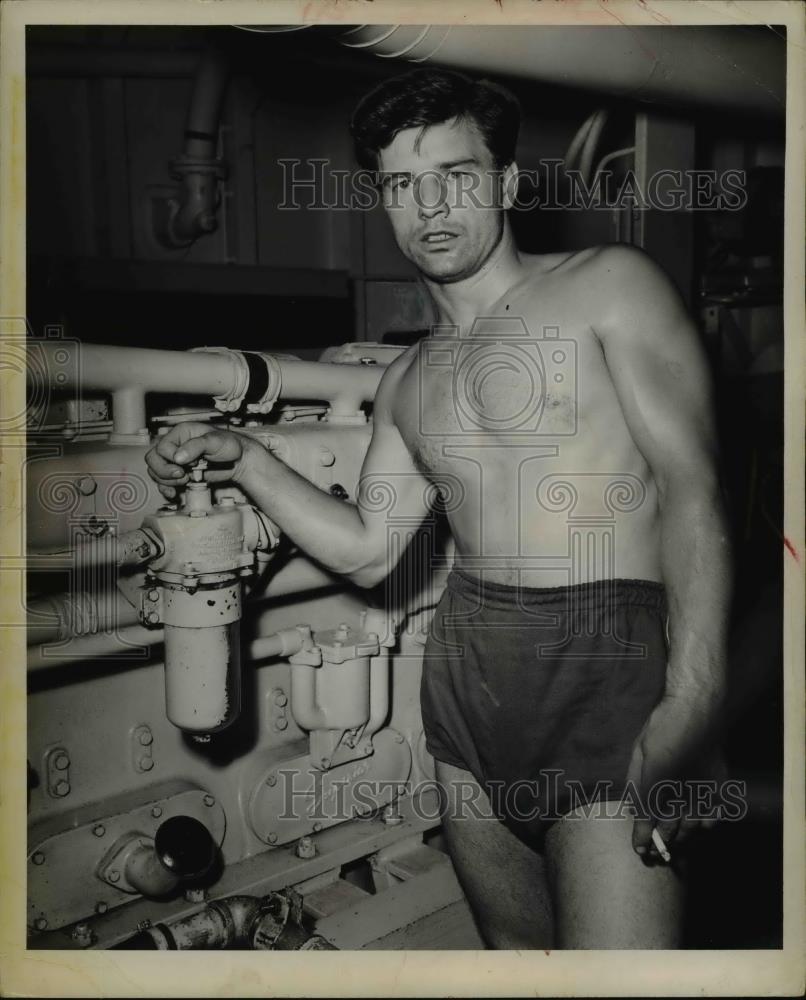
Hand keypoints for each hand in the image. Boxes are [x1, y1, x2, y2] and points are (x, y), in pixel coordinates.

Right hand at [145, 422, 252, 499]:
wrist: (239, 461)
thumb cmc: (230, 445)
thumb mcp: (214, 441)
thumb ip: (196, 447)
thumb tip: (178, 457)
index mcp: (180, 433)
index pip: (162, 448)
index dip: (172, 458)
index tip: (189, 464)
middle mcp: (175, 446)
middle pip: (153, 460)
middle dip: (165, 471)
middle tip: (183, 474)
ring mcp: (176, 461)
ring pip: (155, 472)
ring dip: (167, 480)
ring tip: (186, 479)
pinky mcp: (180, 474)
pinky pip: (163, 482)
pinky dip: (165, 488)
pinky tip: (173, 492)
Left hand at [626, 691, 725, 861]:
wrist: (697, 708)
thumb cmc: (662, 726)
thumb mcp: (640, 752)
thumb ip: (636, 783)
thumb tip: (633, 808)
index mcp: (656, 784)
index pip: (647, 822)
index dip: (642, 839)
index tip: (639, 849)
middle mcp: (680, 792)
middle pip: (670, 831)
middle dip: (660, 843)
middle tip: (654, 851)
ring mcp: (703, 791)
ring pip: (692, 828)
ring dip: (681, 836)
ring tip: (672, 839)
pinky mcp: (719, 787)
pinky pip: (713, 817)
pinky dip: (704, 825)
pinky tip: (695, 823)